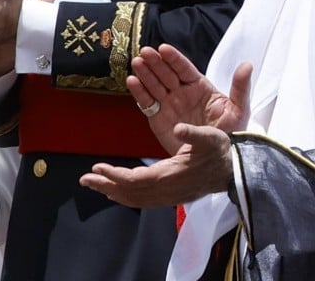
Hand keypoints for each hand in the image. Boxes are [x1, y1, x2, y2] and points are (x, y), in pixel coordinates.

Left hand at [79, 123, 232, 206]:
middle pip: (133, 192)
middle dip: (107, 185)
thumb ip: (194, 134)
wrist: (240, 170)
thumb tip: (180, 128)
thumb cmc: (224, 150)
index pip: (139, 179)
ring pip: (137, 197)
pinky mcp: (173, 194)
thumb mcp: (212, 137)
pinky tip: (117, 189)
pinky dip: (128, 194)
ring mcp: (172, 194)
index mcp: (175, 174)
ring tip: (94, 183)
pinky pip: (145, 198)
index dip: (117, 175)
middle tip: (84, 179)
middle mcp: (170, 188)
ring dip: (114, 190)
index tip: (98, 167)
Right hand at [126, 44, 250, 154]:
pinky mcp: (157, 117)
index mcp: (200, 87)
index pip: (184, 68)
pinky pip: (146, 102)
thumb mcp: (239, 111)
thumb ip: (240, 88)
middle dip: (155, 62)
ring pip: (154, 84)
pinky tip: (132, 81)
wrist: (217, 162)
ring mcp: (168, 104)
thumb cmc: (231, 135)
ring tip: (137, 63)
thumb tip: (247, 65)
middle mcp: (182, 92)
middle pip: (166, 73)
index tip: (163, 49)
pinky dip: (138, 92)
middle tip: (146, 52)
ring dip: (144, 73)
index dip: (174, 58)